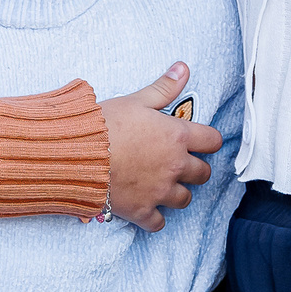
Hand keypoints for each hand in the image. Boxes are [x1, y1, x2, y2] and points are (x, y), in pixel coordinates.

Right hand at [98, 62, 223, 230]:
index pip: (212, 141)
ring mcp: (160, 191)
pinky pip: (159, 223)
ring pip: (185, 199)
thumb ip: (164, 88)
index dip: (208, 141)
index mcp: (177, 137)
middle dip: (194, 169)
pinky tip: (147, 209)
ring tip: (163, 186)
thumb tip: (184, 68)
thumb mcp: (136, 100)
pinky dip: (155, 218)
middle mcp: (175, 166)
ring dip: (178, 193)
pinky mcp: (142, 210)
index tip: (200, 141)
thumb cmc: (105, 124)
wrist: (77, 155)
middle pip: (203, 174)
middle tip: (179, 164)